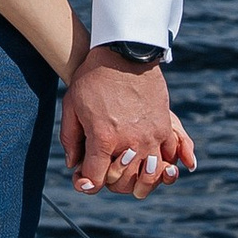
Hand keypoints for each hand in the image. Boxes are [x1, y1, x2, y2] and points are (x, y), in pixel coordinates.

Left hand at [60, 45, 194, 198]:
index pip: (95, 179)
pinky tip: (149, 162)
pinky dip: (160, 165)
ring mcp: (150, 136)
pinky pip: (167, 156)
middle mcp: (129, 142)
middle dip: (110, 184)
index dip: (87, 184)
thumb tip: (73, 165)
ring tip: (131, 177)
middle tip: (105, 176)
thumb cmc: (93, 78)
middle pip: (122, 183)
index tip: (84, 180)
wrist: (124, 52)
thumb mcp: (72, 106)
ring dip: (139, 182)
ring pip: (149, 177)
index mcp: (103, 139)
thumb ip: (70, 139)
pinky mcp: (164, 127)